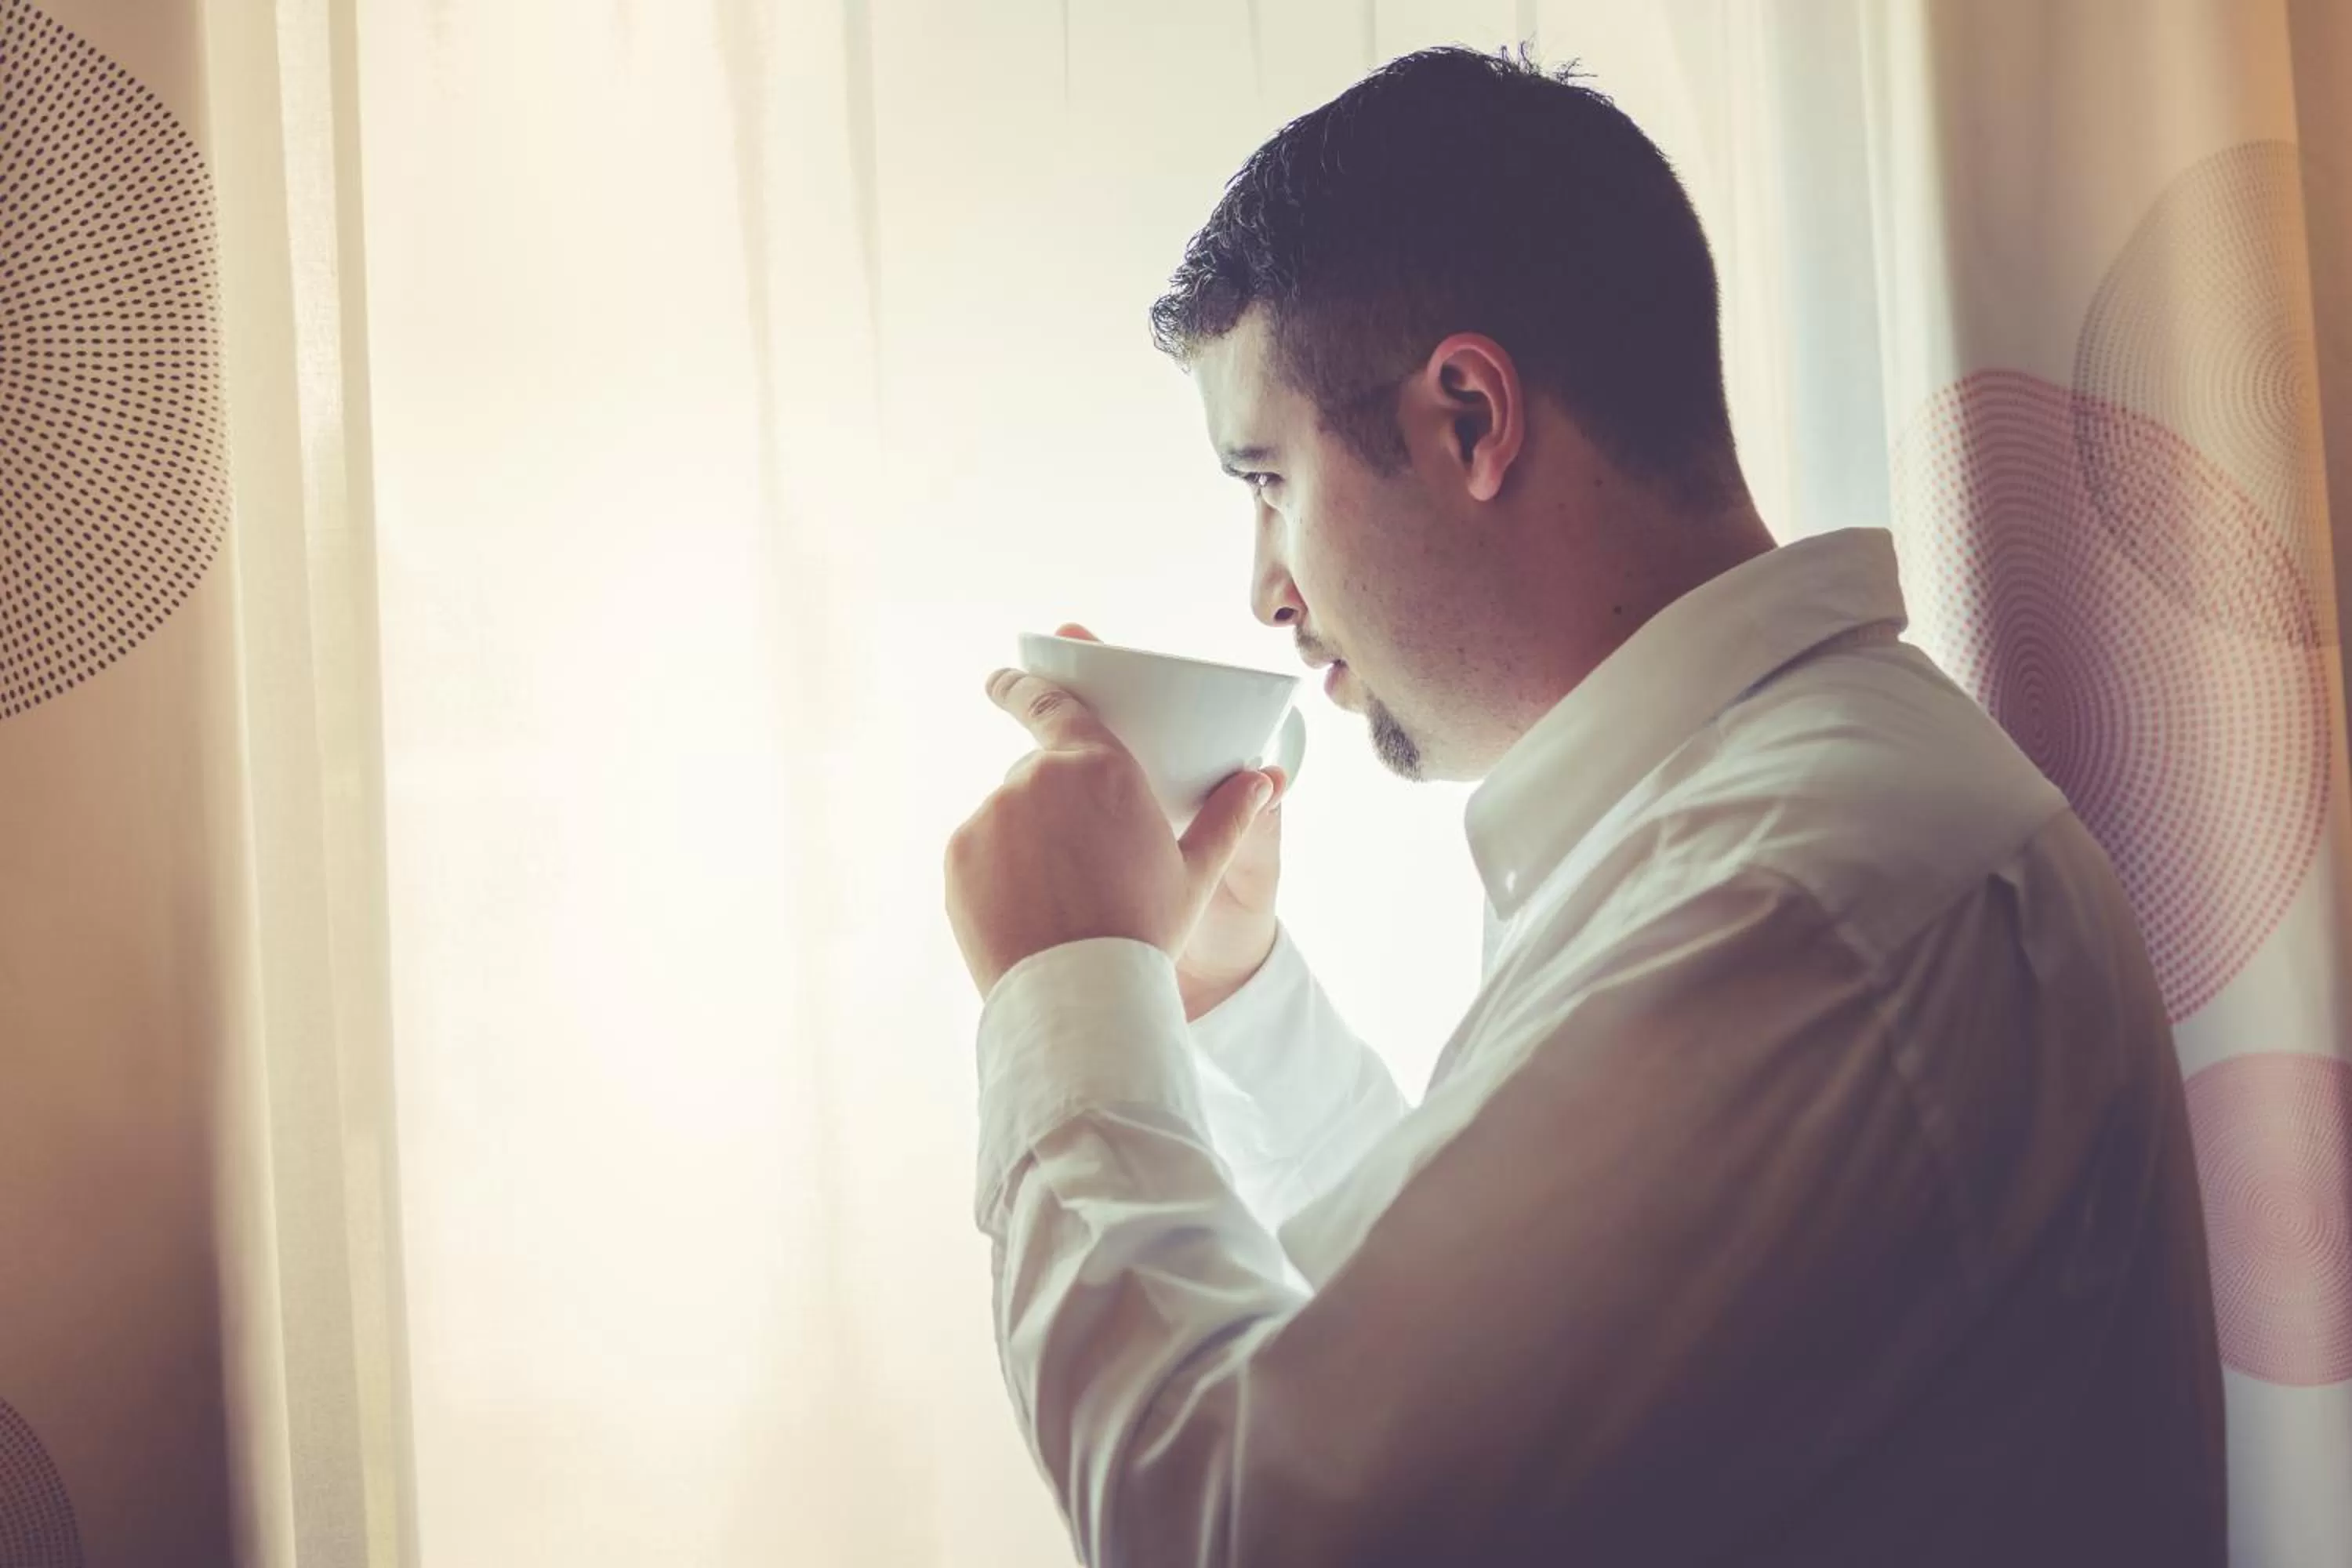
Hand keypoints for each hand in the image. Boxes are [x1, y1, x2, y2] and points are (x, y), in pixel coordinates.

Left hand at [945, 660, 1276, 999]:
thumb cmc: (1146, 931)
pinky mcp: (959, 854)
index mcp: (1099, 765)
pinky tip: (1029, 911)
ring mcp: (992, 815)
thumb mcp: (1196, 874)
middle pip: (1038, 774)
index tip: (1001, 680)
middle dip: (1055, 806)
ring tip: (1061, 899)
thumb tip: (1268, 779)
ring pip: (1009, 815)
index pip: (1049, 703)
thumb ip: (1228, 818)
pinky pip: (980, 851)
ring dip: (1028, 841)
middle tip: (1082, 862)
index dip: (1021, 685)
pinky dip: (998, 872)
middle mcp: (1037, 777)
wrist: (1080, 995)